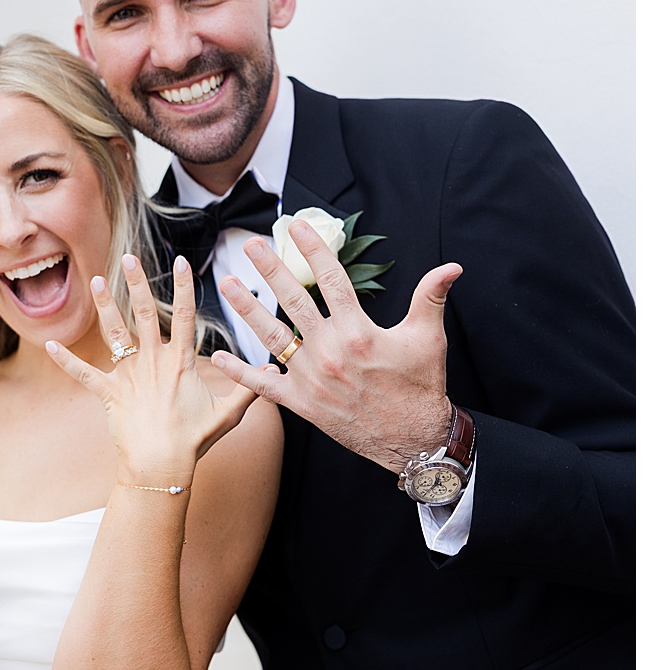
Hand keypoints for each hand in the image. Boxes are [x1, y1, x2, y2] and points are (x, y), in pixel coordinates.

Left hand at [47, 254, 257, 486]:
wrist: (162, 465)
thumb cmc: (195, 441)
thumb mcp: (228, 414)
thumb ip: (249, 388)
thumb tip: (275, 371)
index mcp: (181, 362)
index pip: (188, 316)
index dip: (185, 287)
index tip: (183, 262)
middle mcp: (154, 362)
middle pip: (146, 313)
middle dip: (138, 283)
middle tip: (129, 258)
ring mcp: (129, 375)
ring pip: (115, 332)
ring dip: (105, 305)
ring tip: (95, 279)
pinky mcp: (108, 392)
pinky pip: (84, 373)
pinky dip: (64, 359)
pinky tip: (47, 344)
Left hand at [212, 221, 457, 472]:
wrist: (414, 441)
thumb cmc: (421, 387)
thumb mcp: (428, 339)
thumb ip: (431, 298)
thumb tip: (452, 266)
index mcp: (358, 332)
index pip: (332, 281)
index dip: (314, 251)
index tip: (297, 228)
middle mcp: (329, 352)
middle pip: (293, 302)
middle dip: (270, 270)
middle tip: (251, 245)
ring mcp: (311, 378)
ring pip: (272, 336)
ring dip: (246, 309)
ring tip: (227, 285)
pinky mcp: (301, 403)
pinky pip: (264, 386)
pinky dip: (240, 371)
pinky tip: (217, 356)